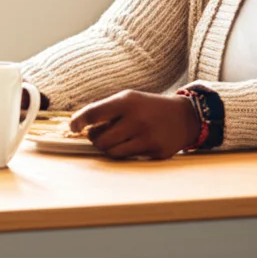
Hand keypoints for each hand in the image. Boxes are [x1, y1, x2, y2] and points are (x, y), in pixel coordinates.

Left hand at [69, 90, 199, 159]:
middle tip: (99, 134)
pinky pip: (128, 158)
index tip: (73, 127)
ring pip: (111, 152)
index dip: (78, 121)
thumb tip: (77, 124)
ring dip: (107, 147)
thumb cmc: (148, 107)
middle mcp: (137, 119)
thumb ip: (105, 109)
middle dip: (95, 138)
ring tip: (114, 139)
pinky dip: (124, 152)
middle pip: (99, 139)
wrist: (183, 117)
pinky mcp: (156, 152)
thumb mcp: (128, 99)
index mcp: (127, 101)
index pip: (94, 113)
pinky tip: (132, 143)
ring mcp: (148, 137)